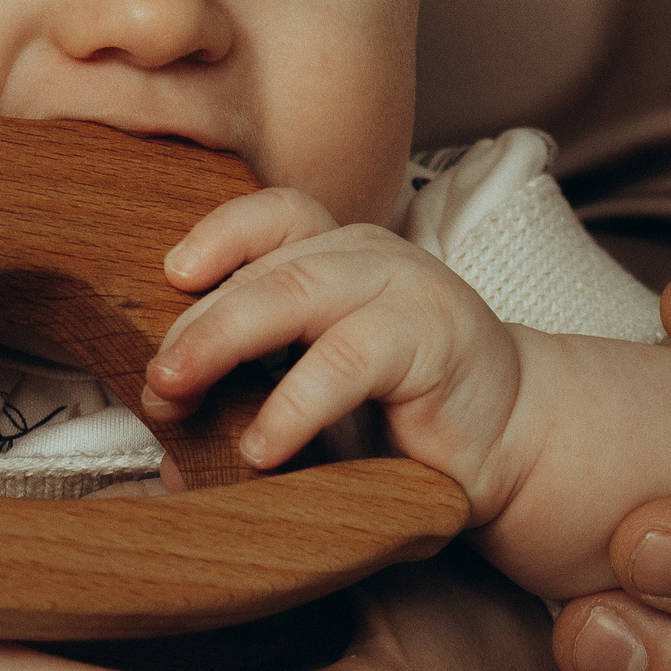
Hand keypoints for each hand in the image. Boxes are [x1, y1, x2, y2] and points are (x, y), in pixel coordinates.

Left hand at [144, 188, 527, 506]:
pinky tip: (261, 448)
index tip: (168, 279)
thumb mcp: (316, 398)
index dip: (215, 238)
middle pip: (266, 266)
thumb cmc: (409, 419)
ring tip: (179, 395)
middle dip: (196, 322)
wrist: (516, 442)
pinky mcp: (432, 339)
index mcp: (340, 256)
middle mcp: (370, 258)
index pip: (271, 217)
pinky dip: (293, 405)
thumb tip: (167, 453)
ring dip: (223, 342)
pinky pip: (344, 361)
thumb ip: (249, 405)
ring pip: (295, 295)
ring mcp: (406, 289)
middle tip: (155, 381)